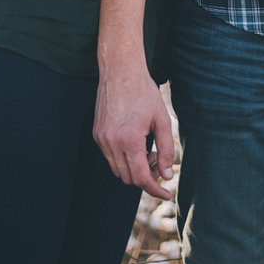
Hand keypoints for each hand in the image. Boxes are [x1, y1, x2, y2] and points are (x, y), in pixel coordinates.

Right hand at [93, 65, 174, 199]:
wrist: (120, 71)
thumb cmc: (144, 92)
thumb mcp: (162, 120)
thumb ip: (165, 150)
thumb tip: (166, 175)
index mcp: (129, 140)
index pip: (140, 178)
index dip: (154, 189)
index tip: (166, 193)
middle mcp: (111, 143)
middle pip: (128, 178)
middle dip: (146, 177)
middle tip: (158, 162)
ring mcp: (101, 139)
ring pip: (117, 170)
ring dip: (134, 169)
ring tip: (148, 151)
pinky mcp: (97, 134)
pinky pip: (110, 157)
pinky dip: (123, 159)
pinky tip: (135, 144)